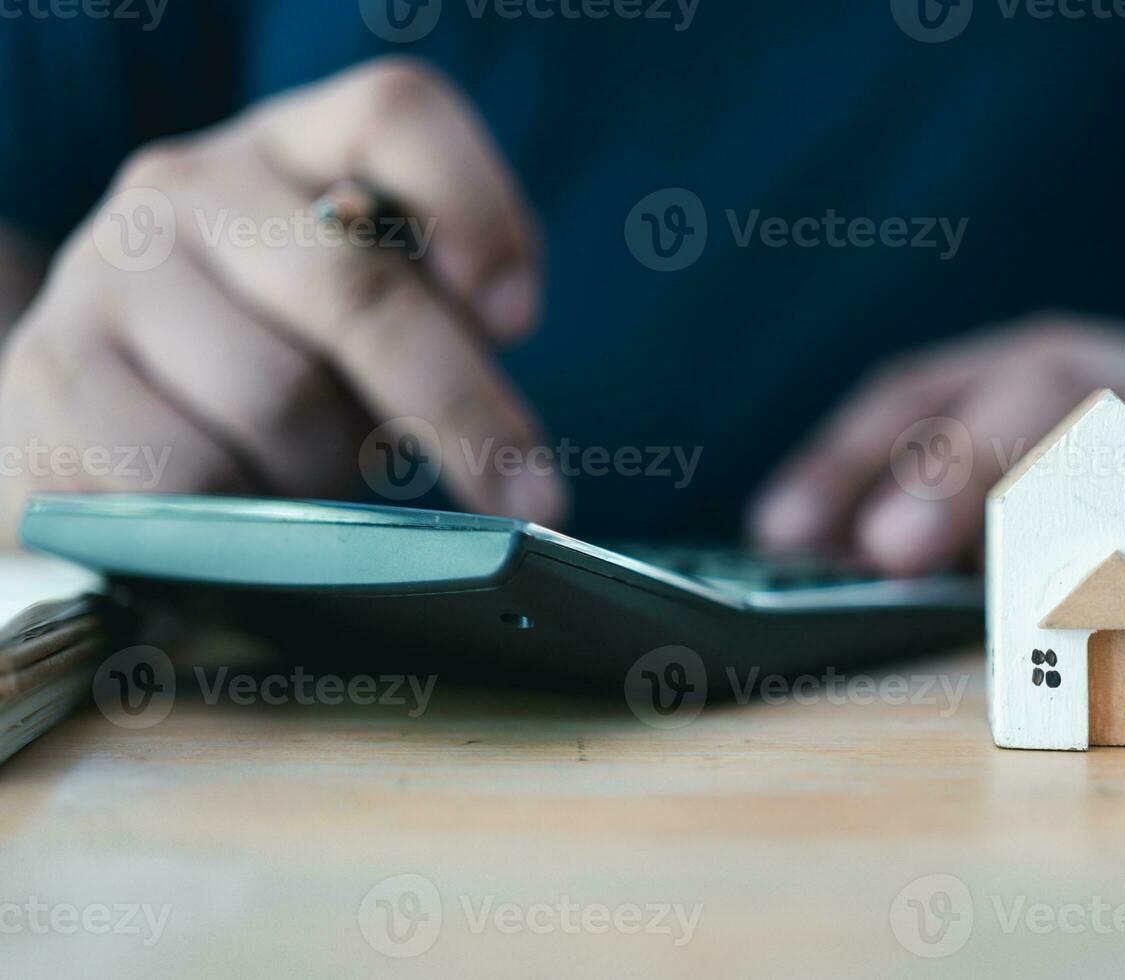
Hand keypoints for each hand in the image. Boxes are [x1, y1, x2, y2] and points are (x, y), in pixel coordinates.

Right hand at [0, 57, 563, 542]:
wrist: (81, 429)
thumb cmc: (258, 376)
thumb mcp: (354, 328)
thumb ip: (424, 321)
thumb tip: (498, 391)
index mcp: (288, 151)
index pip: (395, 112)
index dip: (478, 207)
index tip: (518, 319)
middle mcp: (190, 188)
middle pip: (355, 286)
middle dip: (456, 406)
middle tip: (523, 495)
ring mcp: (108, 273)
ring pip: (279, 397)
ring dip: (325, 471)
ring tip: (308, 477)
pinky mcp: (52, 376)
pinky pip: (194, 472)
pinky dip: (243, 515)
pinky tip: (237, 503)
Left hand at [749, 315, 1124, 612]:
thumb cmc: (1119, 496)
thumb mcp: (1015, 496)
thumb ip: (926, 525)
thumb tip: (804, 565)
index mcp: (1021, 373)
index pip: (919, 392)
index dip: (846, 458)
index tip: (780, 535)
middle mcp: (1111, 377)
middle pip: (1034, 389)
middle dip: (957, 469)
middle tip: (892, 551)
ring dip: (1094, 497)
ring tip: (1040, 578)